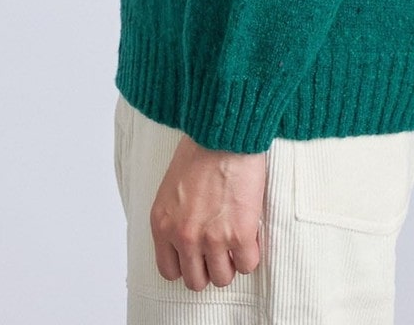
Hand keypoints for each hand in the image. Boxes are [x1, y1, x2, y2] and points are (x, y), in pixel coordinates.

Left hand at [149, 133, 266, 290]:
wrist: (224, 133)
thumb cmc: (200, 150)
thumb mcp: (171, 188)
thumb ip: (174, 218)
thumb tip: (186, 239)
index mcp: (162, 224)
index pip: (169, 271)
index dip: (186, 265)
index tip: (197, 255)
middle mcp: (183, 237)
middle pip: (195, 280)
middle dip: (209, 267)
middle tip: (220, 249)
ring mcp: (212, 239)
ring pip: (222, 278)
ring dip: (231, 262)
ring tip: (236, 242)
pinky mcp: (240, 234)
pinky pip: (247, 264)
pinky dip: (251, 254)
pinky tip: (251, 234)